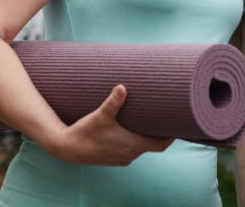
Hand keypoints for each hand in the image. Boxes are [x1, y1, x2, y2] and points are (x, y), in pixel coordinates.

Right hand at [43, 84, 173, 165]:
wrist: (66, 148)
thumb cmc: (84, 132)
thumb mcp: (99, 116)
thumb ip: (113, 102)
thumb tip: (122, 87)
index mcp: (132, 145)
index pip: (161, 144)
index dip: (171, 136)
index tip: (178, 124)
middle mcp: (130, 154)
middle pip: (153, 145)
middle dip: (160, 133)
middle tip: (165, 117)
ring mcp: (121, 158)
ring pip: (141, 147)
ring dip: (147, 137)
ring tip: (150, 121)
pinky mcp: (113, 157)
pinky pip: (130, 150)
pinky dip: (135, 141)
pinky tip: (132, 130)